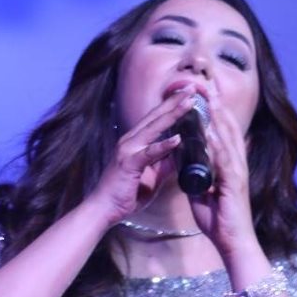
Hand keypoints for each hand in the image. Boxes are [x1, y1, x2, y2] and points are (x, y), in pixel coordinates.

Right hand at [88, 91, 197, 225]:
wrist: (104, 209)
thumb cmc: (126, 194)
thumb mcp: (152, 177)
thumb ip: (165, 164)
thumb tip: (180, 155)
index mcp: (136, 142)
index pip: (157, 119)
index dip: (173, 106)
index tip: (189, 95)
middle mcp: (130, 140)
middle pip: (156, 117)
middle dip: (175, 101)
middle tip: (192, 88)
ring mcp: (128, 150)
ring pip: (154, 128)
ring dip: (173, 114)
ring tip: (189, 103)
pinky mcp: (129, 163)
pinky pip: (149, 153)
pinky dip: (164, 146)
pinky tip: (178, 139)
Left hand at [183, 88, 257, 254]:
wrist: (232, 242)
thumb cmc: (219, 220)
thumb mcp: (201, 192)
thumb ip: (195, 174)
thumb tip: (183, 161)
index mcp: (229, 164)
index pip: (223, 130)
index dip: (214, 110)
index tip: (203, 92)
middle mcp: (236, 163)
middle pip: (228, 126)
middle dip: (217, 104)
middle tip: (206, 82)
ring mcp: (237, 172)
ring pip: (229, 138)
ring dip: (219, 117)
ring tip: (209, 97)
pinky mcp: (234, 185)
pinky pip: (225, 160)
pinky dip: (218, 144)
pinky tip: (210, 131)